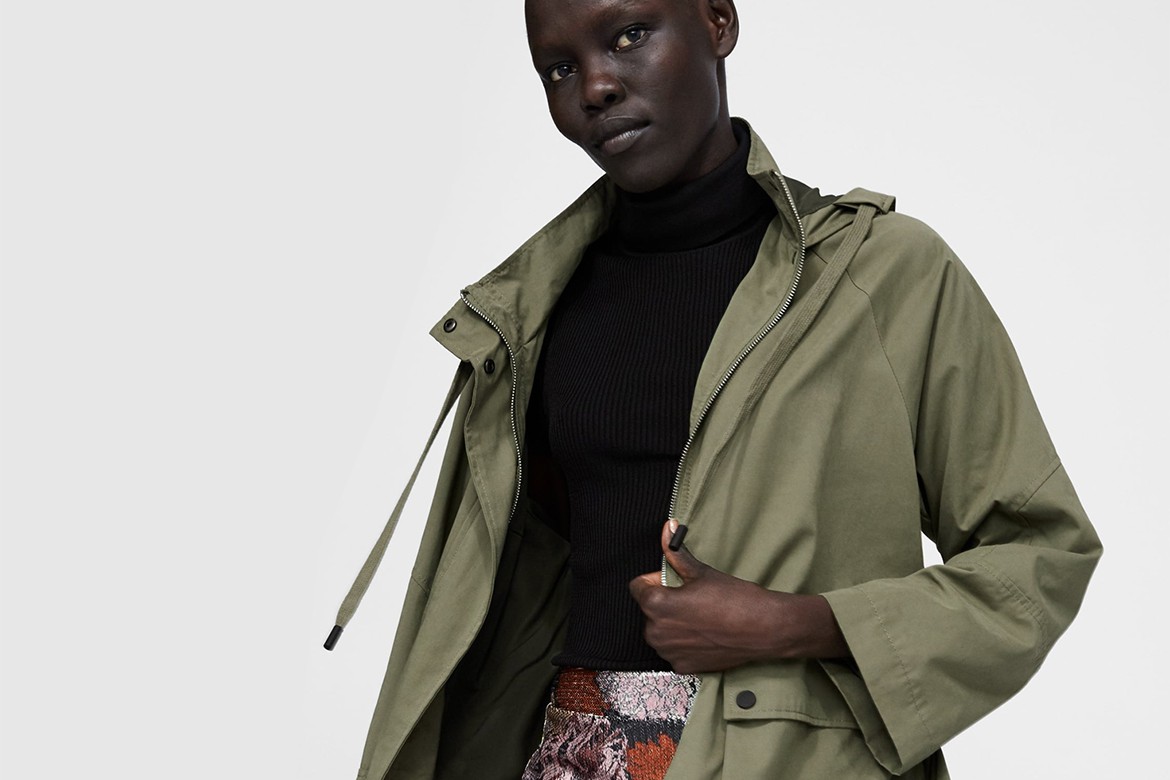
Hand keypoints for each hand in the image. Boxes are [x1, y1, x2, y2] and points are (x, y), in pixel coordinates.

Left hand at [628, 520, 849, 673]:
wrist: (763, 629)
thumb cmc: (734, 599)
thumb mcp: (701, 572)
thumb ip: (675, 553)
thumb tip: (666, 528)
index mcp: (656, 605)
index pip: (638, 587)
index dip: (656, 580)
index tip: (675, 581)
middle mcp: (655, 632)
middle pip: (649, 610)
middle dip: (665, 602)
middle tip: (693, 599)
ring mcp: (668, 652)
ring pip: (661, 631)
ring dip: (673, 623)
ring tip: (701, 617)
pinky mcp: (682, 666)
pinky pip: (674, 649)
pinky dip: (684, 642)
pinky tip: (705, 634)